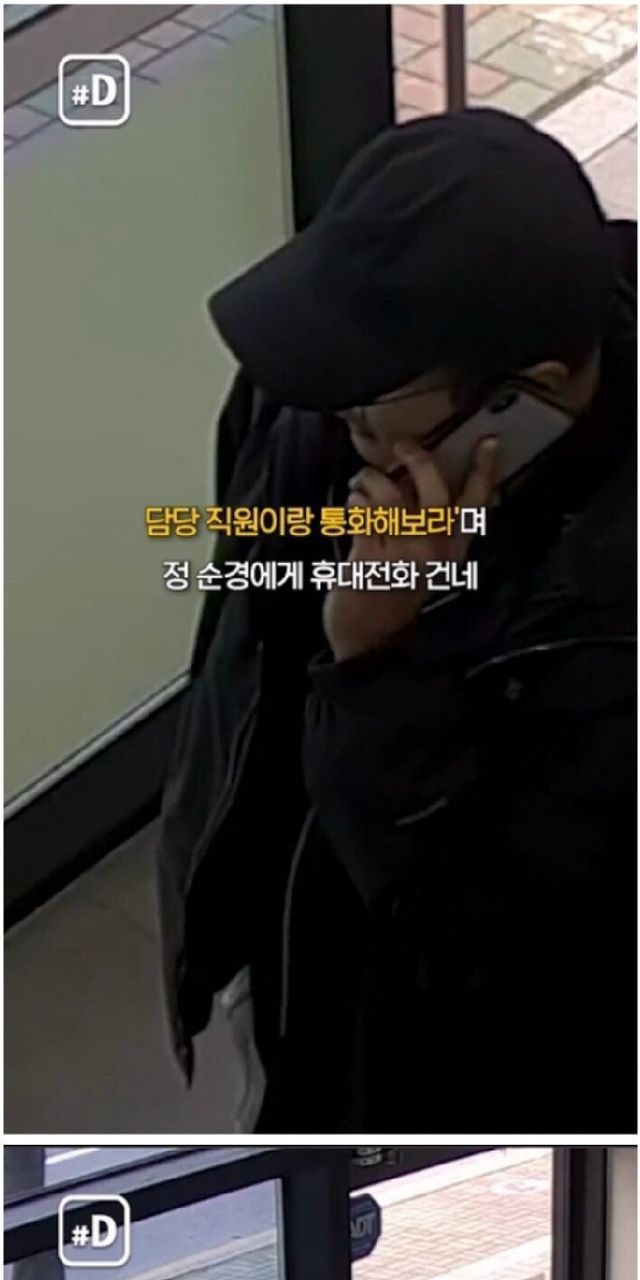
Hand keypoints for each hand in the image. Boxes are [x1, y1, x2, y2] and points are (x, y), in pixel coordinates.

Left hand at [324, 436, 499, 660]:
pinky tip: (351, 505)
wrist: (369, 636)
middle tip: (402, 447)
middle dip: (418, 459)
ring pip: (390, 494)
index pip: (476, 505)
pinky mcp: (370, 557)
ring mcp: (401, 554)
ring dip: (371, 479)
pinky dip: (353, 501)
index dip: (485, 470)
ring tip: (362, 481)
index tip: (489, 441)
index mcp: (452, 551)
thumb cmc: (395, 594)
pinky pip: (362, 511)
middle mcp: (432, 551)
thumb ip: (434, 529)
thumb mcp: (429, 564)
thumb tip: (420, 478)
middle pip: (434, 490)